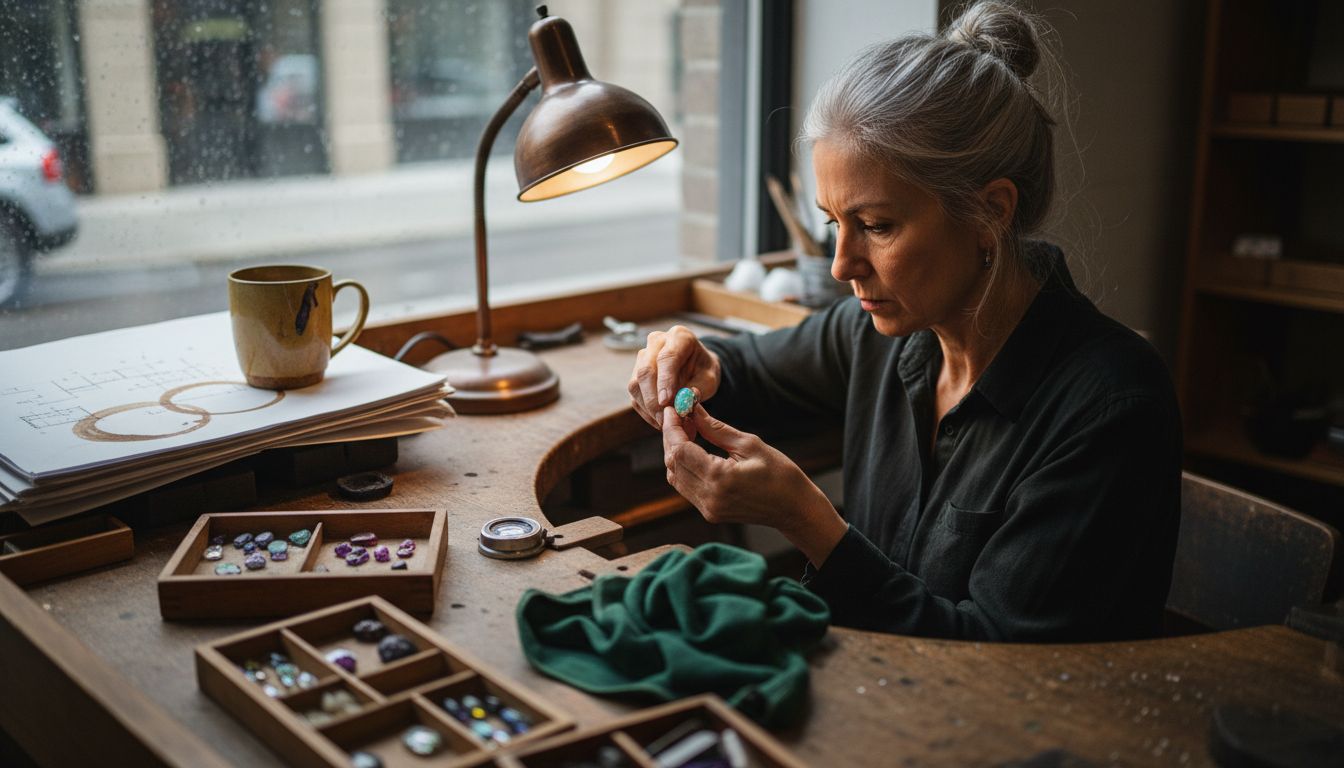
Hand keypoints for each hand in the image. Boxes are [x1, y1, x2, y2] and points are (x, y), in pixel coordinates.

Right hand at [628, 325, 720, 429]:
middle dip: (654, 399)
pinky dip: (645, 411)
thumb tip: (685, 400)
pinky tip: (658, 420)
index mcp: (679, 337)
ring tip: (665, 423)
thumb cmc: (703, 371)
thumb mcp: (710, 379)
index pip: (667, 357)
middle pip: (646, 370)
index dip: (665, 380)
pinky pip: (634, 395)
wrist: (695, 368)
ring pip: (635, 384)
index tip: (666, 402)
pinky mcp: (635, 373)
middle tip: (665, 419)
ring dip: (648, 407)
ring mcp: (643, 356)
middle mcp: (657, 342)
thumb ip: (699, 389)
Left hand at [662, 404, 848, 566]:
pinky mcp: (709, 513)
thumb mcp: (749, 444)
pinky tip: (693, 450)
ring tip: (687, 430)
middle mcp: (709, 497)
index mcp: (720, 478)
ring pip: (675, 476)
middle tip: (679, 415)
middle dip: (672, 437)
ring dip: (675, 452)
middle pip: (673, 463)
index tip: (672, 409)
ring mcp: (708, 509)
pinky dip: (683, 467)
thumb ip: (716, 428)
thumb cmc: (780, 474)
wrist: (794, 509)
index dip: (672, 428)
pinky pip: (685, 487)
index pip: (680, 450)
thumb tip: (693, 410)